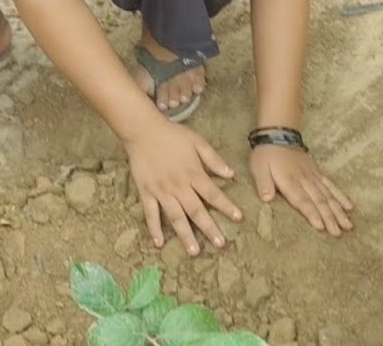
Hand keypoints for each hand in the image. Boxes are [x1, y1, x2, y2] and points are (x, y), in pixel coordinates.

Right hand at [124, 121, 243, 256]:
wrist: (143, 131)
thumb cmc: (172, 135)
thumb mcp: (197, 141)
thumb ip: (214, 159)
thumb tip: (231, 175)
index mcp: (193, 173)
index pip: (213, 194)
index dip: (226, 206)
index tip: (239, 218)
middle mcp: (178, 186)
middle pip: (196, 211)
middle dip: (209, 228)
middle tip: (220, 244)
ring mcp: (161, 191)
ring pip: (175, 217)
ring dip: (185, 235)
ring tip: (194, 251)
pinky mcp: (146, 193)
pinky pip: (150, 214)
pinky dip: (154, 228)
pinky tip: (158, 243)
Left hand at [249, 145, 353, 235]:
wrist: (278, 135)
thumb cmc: (266, 154)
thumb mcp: (258, 167)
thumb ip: (263, 183)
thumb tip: (266, 198)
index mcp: (289, 181)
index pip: (302, 200)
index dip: (312, 213)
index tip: (321, 226)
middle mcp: (304, 180)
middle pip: (319, 201)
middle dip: (330, 218)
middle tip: (338, 233)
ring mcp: (313, 176)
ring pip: (328, 195)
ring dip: (338, 211)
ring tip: (348, 225)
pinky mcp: (318, 172)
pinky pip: (331, 185)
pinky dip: (341, 196)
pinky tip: (349, 207)